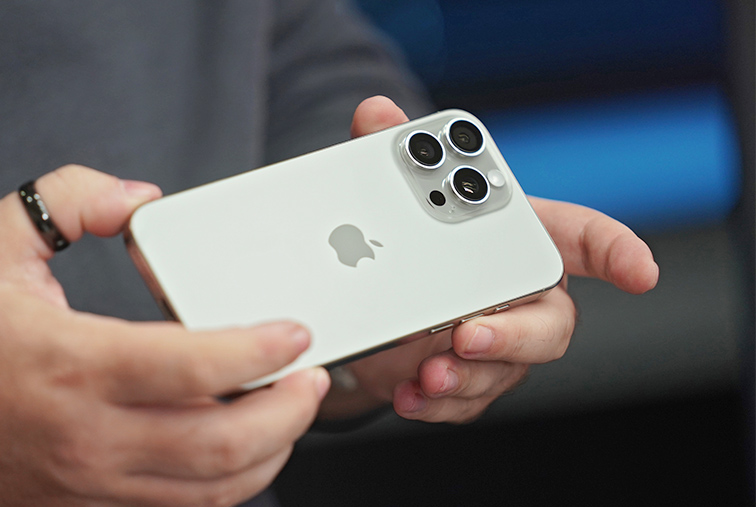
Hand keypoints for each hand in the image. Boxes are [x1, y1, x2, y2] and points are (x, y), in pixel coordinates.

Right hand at [0, 165, 330, 506]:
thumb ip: (68, 200)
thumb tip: (139, 200)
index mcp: (73, 363)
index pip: (190, 367)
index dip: (257, 350)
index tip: (296, 331)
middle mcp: (92, 433)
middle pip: (220, 443)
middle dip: (288, 411)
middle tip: (315, 374)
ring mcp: (98, 480)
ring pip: (214, 489)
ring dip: (273, 450)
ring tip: (297, 407)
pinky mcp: (99, 504)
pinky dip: (234, 482)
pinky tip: (252, 446)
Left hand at [319, 97, 657, 422]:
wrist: (374, 299)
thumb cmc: (408, 242)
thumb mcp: (394, 197)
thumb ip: (388, 157)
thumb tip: (376, 112)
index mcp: (518, 241)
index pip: (582, 239)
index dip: (618, 252)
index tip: (641, 272)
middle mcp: (519, 296)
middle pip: (551, 321)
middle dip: (515, 332)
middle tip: (469, 332)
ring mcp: (498, 341)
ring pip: (507, 369)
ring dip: (469, 375)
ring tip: (428, 371)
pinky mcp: (468, 378)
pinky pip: (466, 399)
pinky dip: (437, 401)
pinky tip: (409, 394)